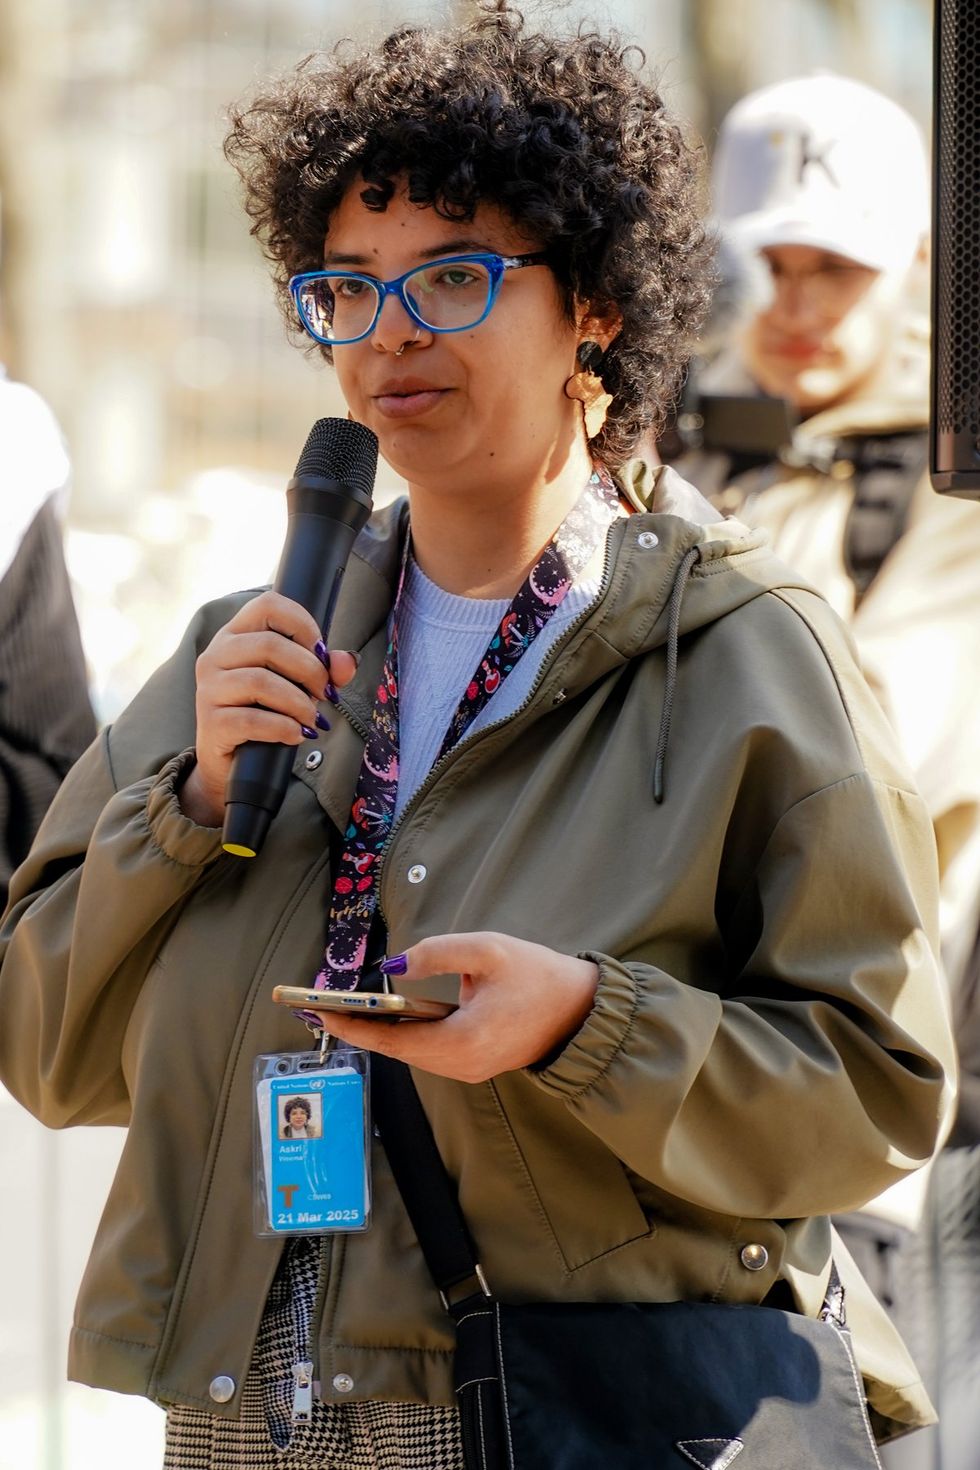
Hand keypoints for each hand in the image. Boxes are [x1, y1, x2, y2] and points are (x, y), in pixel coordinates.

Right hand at [179, 590, 358, 826]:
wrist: (230, 763)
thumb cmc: (265, 713)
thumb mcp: (297, 686)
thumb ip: (324, 670)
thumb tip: (346, 662)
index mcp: (236, 635)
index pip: (268, 605)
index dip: (303, 624)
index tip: (322, 653)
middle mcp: (216, 655)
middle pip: (270, 645)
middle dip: (310, 671)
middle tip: (326, 694)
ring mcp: (209, 688)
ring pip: (261, 682)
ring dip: (299, 703)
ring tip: (312, 720)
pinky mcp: (210, 722)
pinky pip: (252, 720)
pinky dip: (283, 728)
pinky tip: (296, 735)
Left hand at [312, 932, 599, 1082]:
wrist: (581, 1009)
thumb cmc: (538, 976)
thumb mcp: (489, 950)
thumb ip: (437, 953)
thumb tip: (394, 967)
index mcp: (463, 1042)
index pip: (393, 1039)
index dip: (355, 1025)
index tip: (322, 1012)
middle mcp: (461, 1066)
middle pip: (398, 1050)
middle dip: (361, 1027)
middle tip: (325, 1006)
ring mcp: (468, 1070)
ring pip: (412, 1053)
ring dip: (380, 1032)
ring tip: (346, 1009)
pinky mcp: (475, 1064)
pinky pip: (429, 1051)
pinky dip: (404, 1035)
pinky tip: (387, 1015)